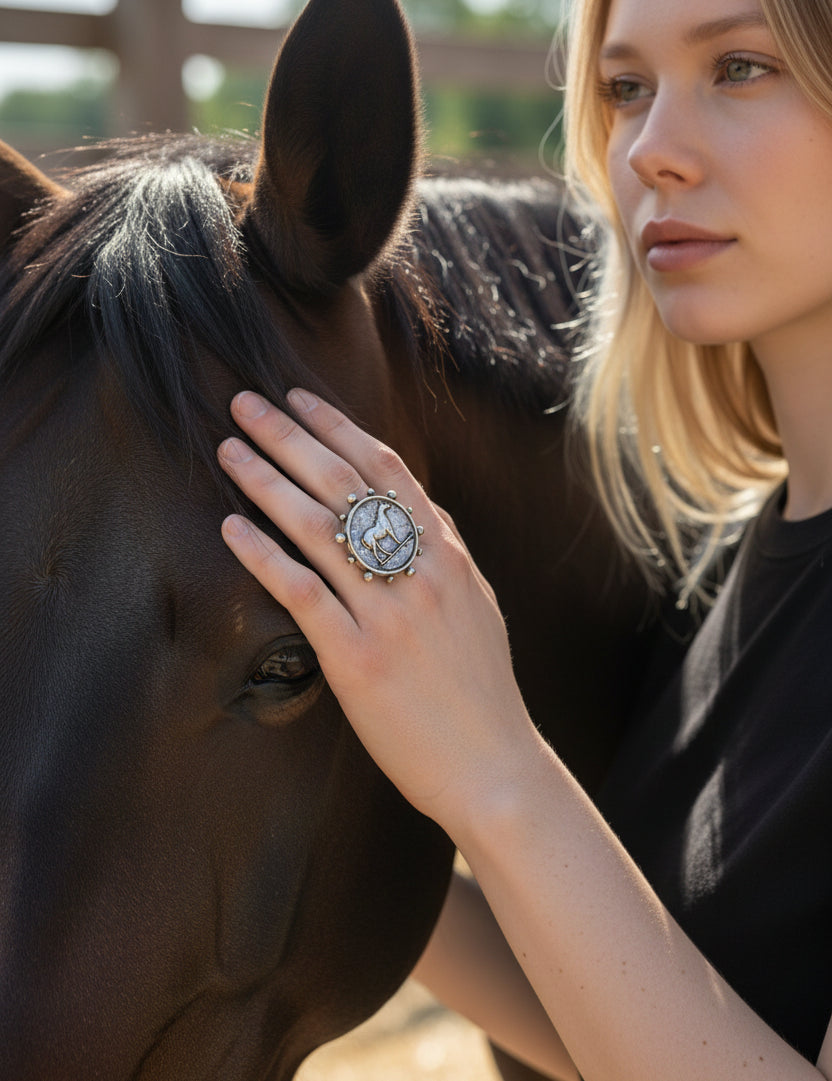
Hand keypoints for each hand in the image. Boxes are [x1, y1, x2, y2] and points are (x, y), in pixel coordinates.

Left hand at [217, 389, 534, 826]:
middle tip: (245, 404)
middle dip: (289, 436)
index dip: (338, 426)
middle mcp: (419, 572)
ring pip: (318, 528)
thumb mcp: (476, 604)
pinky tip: (231, 528)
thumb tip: (412, 505)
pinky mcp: (358, 659)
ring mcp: (389, 614)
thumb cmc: (481, 689)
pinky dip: (263, 554)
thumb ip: (442, 551)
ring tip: (229, 451)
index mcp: (447, 555)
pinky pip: (302, 592)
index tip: (299, 398)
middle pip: (345, 484)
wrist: (493, 765)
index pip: (387, 468)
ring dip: (267, 481)